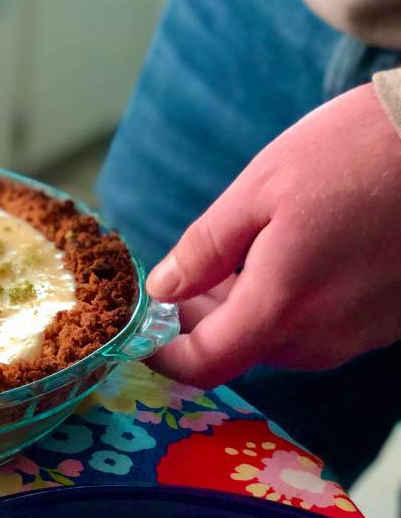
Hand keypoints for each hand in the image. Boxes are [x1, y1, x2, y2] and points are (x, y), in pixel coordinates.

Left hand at [146, 83, 400, 388]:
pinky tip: (282, 257)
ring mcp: (363, 332)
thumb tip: (162, 289)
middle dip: (199, 321)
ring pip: (279, 339)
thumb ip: (204, 249)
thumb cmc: (357, 152)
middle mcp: (325, 335)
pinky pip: (320, 326)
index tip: (142, 329)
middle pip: (239, 350)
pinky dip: (286, 303)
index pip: (205, 364)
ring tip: (228, 258)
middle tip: (178, 275)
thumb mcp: (260, 189)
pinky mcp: (389, 319)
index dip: (164, 354)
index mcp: (282, 306)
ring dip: (242, 311)